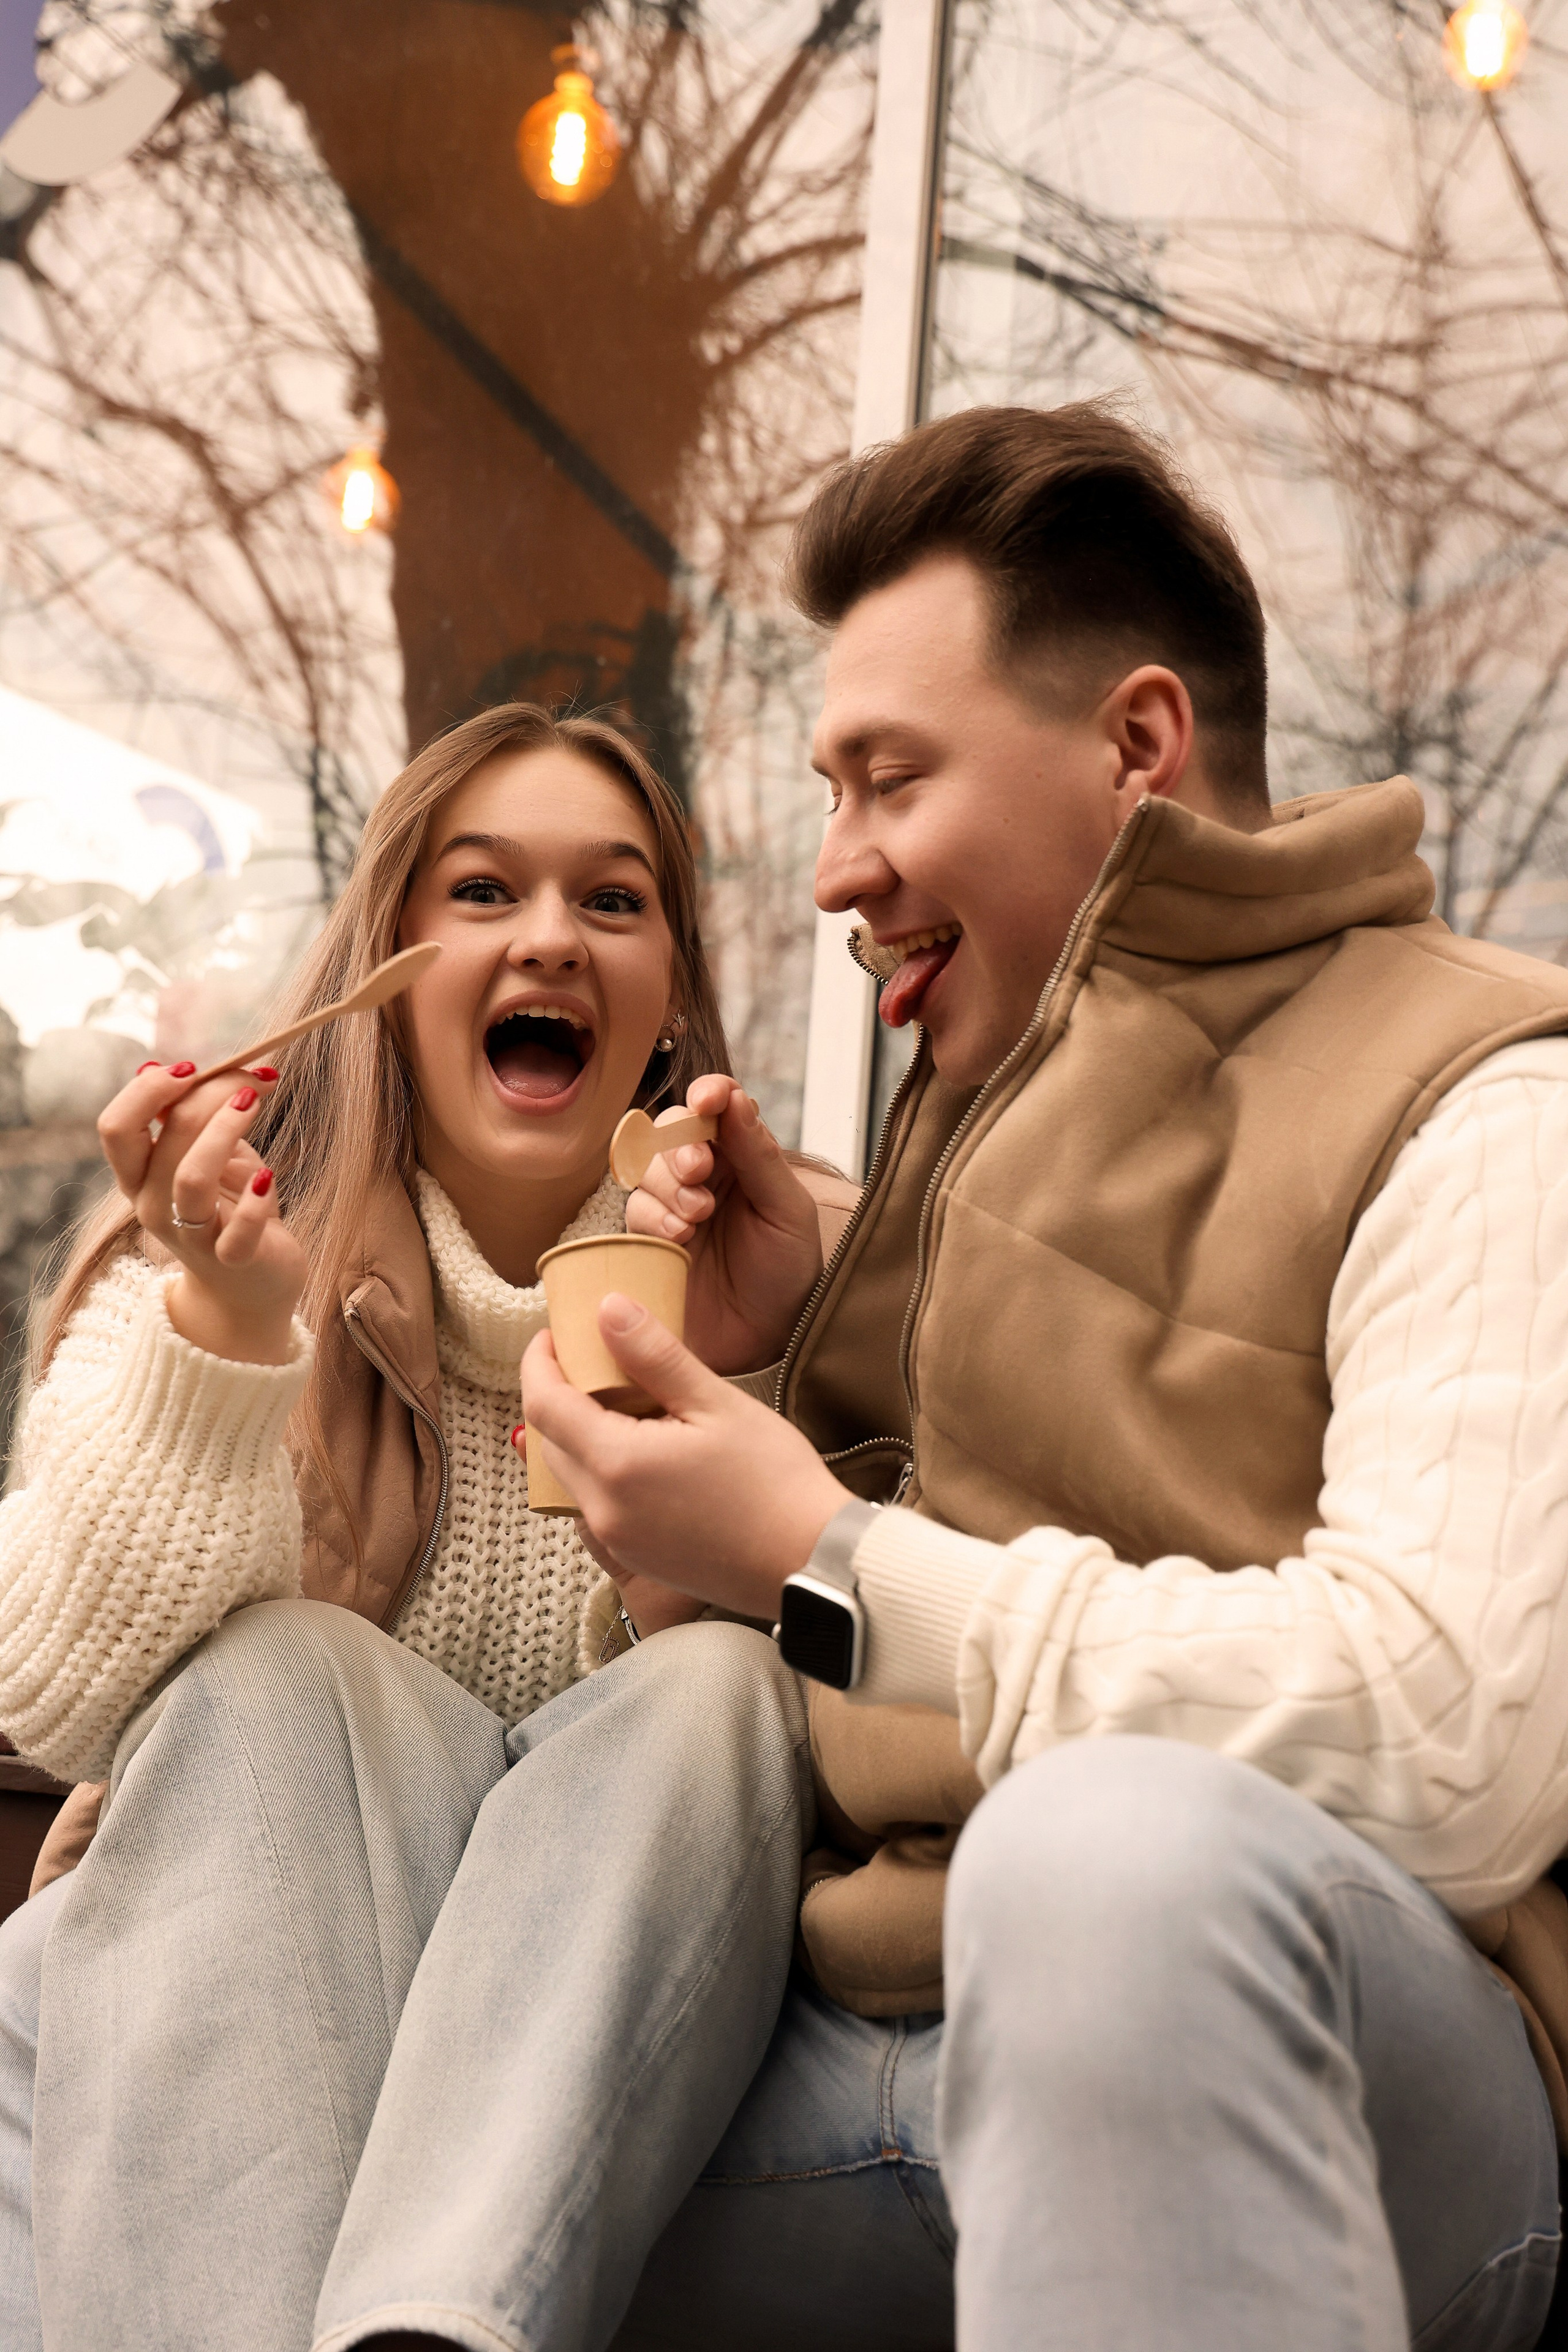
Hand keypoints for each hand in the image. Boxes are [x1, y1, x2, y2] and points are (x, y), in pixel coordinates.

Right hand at [97, 1060, 305, 1365]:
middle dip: (204, 1094)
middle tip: (253, 1081)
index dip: (148, 1088)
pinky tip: (268, 1175)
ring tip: (256, 1102)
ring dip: (224, 1130)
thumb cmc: (232, 1209)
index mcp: (139, 1177)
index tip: (193, 1067)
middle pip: (156, 1138)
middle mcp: (153, 1207)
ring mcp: (190, 1237)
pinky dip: (255, 1196)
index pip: (116, 1126)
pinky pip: (238, 1229)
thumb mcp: (211, 1157)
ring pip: (190, 1177)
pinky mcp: (233, 1260)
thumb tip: (162, 1065)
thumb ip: (190, 1118)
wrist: (252, 1288)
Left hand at [520, 1296, 850, 1620]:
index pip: (543, 1405)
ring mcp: (617, 1539)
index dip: (538, 1363)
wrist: (811, 1562)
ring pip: (570, 1475)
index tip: (553, 1335)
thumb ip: (654, 1355)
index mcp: (617, 1464)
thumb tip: (607, 1308)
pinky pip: (595, 1504)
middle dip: (555, 1395)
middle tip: (586, 1359)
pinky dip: (600, 1469)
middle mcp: (603, 1508)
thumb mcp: (715, 1402)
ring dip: (576, 1434)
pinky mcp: (636, 1556)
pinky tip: (640, 1448)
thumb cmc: (774, 1480)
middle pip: (548, 1442)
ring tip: (616, 1400)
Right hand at [625, 1074, 821, 1372]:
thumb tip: (734, 1099)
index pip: (717, 1107)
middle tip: (700, 1171)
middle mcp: (704, 1176)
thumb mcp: (786, 1212)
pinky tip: (679, 1239)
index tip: (708, 1100)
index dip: (708, 1094)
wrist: (765, 1342)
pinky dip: (653, 1218)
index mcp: (743, 1157)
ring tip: (698, 1218)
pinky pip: (634, 1212)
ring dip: (668, 1185)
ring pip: (645, 1169)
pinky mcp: (648, 1242)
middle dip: (679, 1145)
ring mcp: (673, 1207)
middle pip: (669, 1131)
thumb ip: (759, 1156)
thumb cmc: (785, 1274)